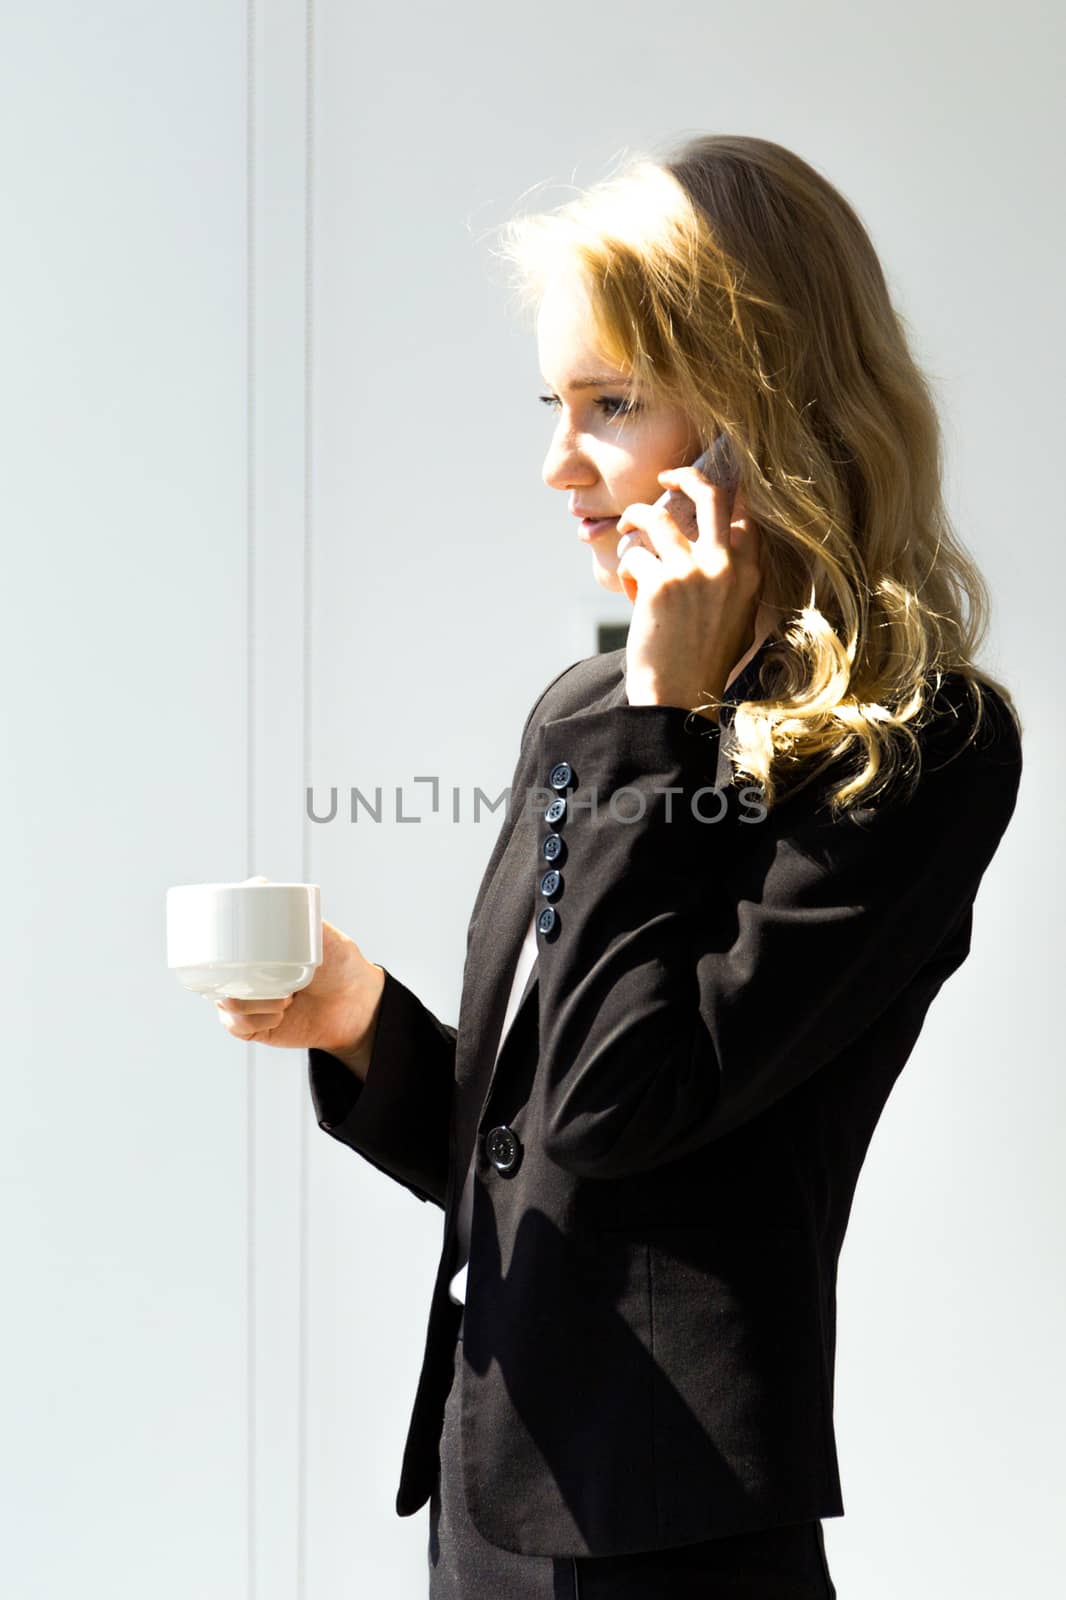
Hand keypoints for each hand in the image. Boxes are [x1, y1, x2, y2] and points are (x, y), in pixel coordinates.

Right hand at [212, 918, 385, 1074]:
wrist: (358, 1006)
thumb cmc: (339, 963)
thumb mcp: (318, 932)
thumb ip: (293, 910)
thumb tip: (256, 883)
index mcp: (256, 951)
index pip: (219, 947)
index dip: (215, 949)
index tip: (231, 950)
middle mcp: (247, 975)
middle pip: (215, 975)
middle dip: (236, 978)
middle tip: (272, 978)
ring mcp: (249, 1002)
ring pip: (225, 1002)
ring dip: (254, 1002)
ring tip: (288, 997)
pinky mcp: (254, 1028)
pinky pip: (235, 1026)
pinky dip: (256, 1021)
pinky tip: (280, 1015)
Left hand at [615, 466, 762, 717]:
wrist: (679, 698)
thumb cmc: (704, 665)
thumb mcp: (740, 621)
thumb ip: (737, 584)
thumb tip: (731, 550)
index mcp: (749, 574)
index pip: (744, 514)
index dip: (725, 492)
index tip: (704, 488)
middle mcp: (726, 566)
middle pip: (710, 493)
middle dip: (685, 475)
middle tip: (667, 476)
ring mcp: (692, 572)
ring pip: (656, 516)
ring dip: (635, 517)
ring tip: (627, 529)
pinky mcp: (659, 584)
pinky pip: (634, 556)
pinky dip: (627, 571)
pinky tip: (631, 593)